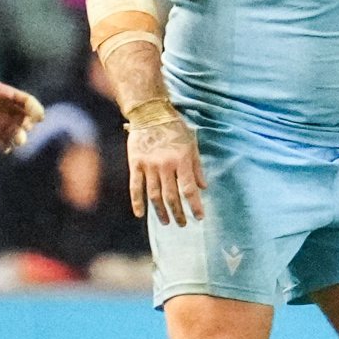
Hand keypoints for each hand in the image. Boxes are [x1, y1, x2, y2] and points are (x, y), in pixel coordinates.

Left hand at [0, 79, 41, 149]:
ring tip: (17, 142)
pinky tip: (4, 148)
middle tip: (24, 127)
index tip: (38, 117)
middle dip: (28, 125)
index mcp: (8, 97)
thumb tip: (11, 94)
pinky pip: (3, 144)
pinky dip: (6, 147)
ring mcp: (0, 124)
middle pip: (26, 120)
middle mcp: (7, 111)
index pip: (28, 103)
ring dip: (20, 138)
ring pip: (17, 133)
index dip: (35, 109)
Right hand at [129, 109, 207, 224]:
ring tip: (166, 222)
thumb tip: (203, 187)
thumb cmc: (175, 128)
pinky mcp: (135, 164)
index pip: (189, 189)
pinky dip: (137, 202)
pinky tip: (141, 214)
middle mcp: (165, 165)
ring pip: (154, 195)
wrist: (151, 114)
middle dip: (178, 213)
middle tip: (183, 224)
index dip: (195, 205)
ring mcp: (149, 166)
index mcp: (182, 161)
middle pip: (171, 196)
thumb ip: (197, 167)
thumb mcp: (192, 145)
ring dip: (160, 211)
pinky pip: (136, 187)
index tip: (199, 217)